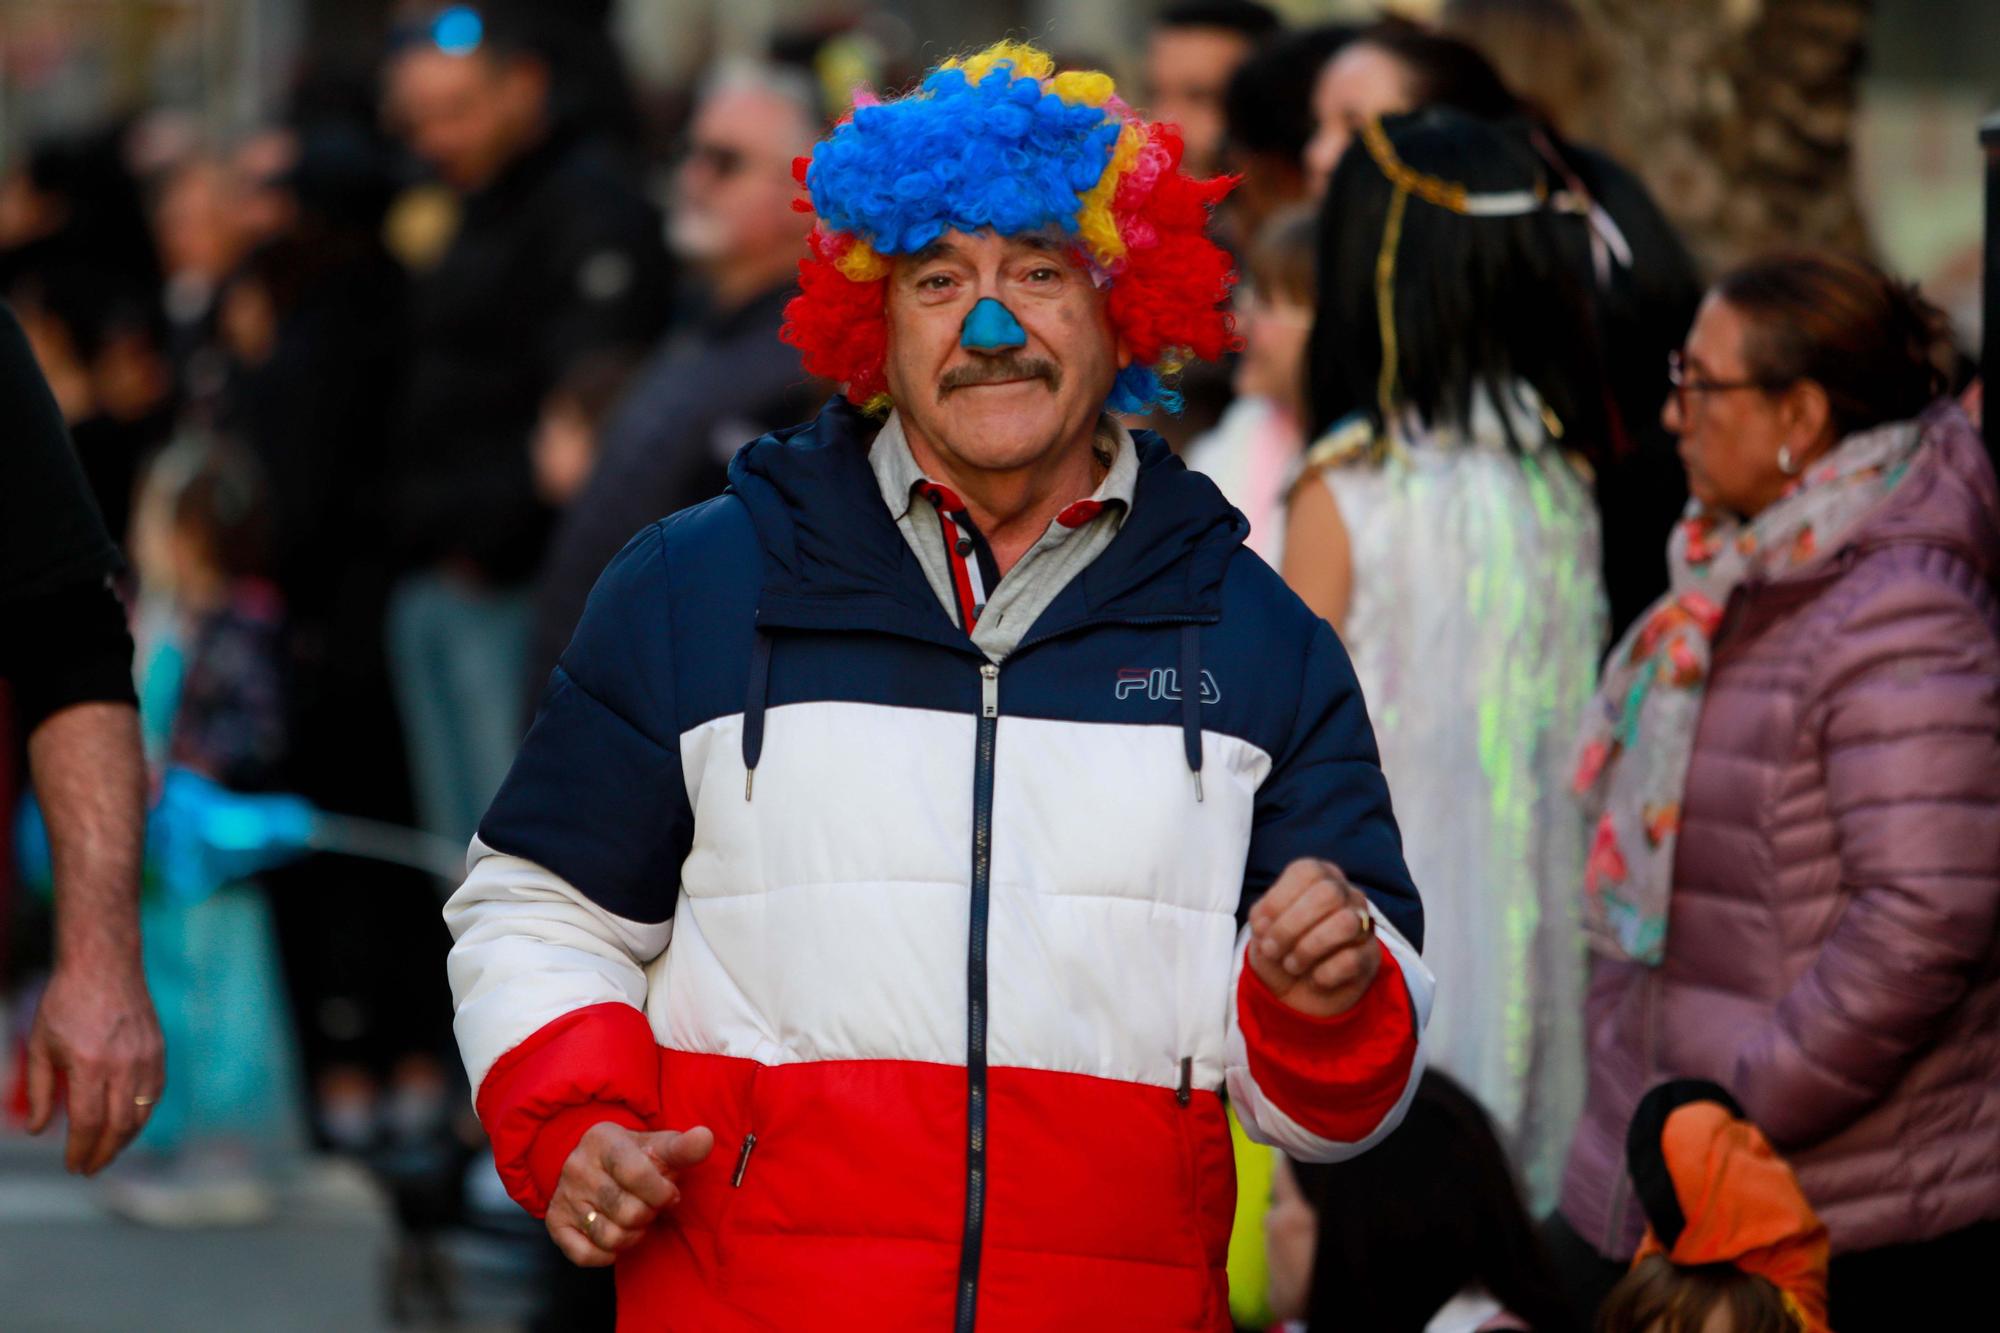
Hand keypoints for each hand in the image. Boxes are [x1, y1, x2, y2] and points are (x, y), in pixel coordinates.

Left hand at [25, 959, 165, 1173]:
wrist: (105, 965)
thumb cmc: (66, 1003)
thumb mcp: (41, 1046)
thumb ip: (41, 1091)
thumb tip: (39, 1131)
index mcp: (89, 1064)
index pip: (89, 1122)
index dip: (81, 1150)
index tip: (73, 1166)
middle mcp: (123, 1064)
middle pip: (119, 1125)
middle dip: (104, 1153)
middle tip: (90, 1170)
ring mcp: (146, 1057)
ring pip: (142, 1113)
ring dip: (125, 1140)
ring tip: (108, 1152)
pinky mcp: (159, 1050)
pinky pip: (155, 1094)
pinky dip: (142, 1116)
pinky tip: (128, 1124)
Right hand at [547, 1122, 714, 1266]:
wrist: (586, 1158)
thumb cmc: (633, 1155)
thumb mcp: (657, 1145)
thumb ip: (683, 1148)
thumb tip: (705, 1138)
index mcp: (604, 1141)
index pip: (638, 1175)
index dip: (662, 1193)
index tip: (670, 1194)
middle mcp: (578, 1168)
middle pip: (628, 1212)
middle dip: (649, 1215)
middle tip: (650, 1207)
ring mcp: (565, 1197)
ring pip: (609, 1237)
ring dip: (633, 1236)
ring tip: (636, 1222)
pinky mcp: (555, 1224)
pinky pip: (584, 1255)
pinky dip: (607, 1255)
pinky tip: (616, 1239)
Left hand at [1248, 858, 1380, 1017]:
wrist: (1297, 993)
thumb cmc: (1280, 950)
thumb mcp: (1262, 930)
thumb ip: (1261, 918)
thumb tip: (1266, 924)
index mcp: (1319, 877)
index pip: (1307, 871)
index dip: (1278, 900)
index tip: (1261, 928)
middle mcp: (1346, 894)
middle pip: (1328, 893)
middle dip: (1290, 926)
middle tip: (1272, 950)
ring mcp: (1363, 924)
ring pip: (1345, 923)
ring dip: (1308, 949)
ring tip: (1292, 965)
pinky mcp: (1370, 956)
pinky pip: (1352, 959)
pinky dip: (1324, 974)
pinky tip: (1315, 979)